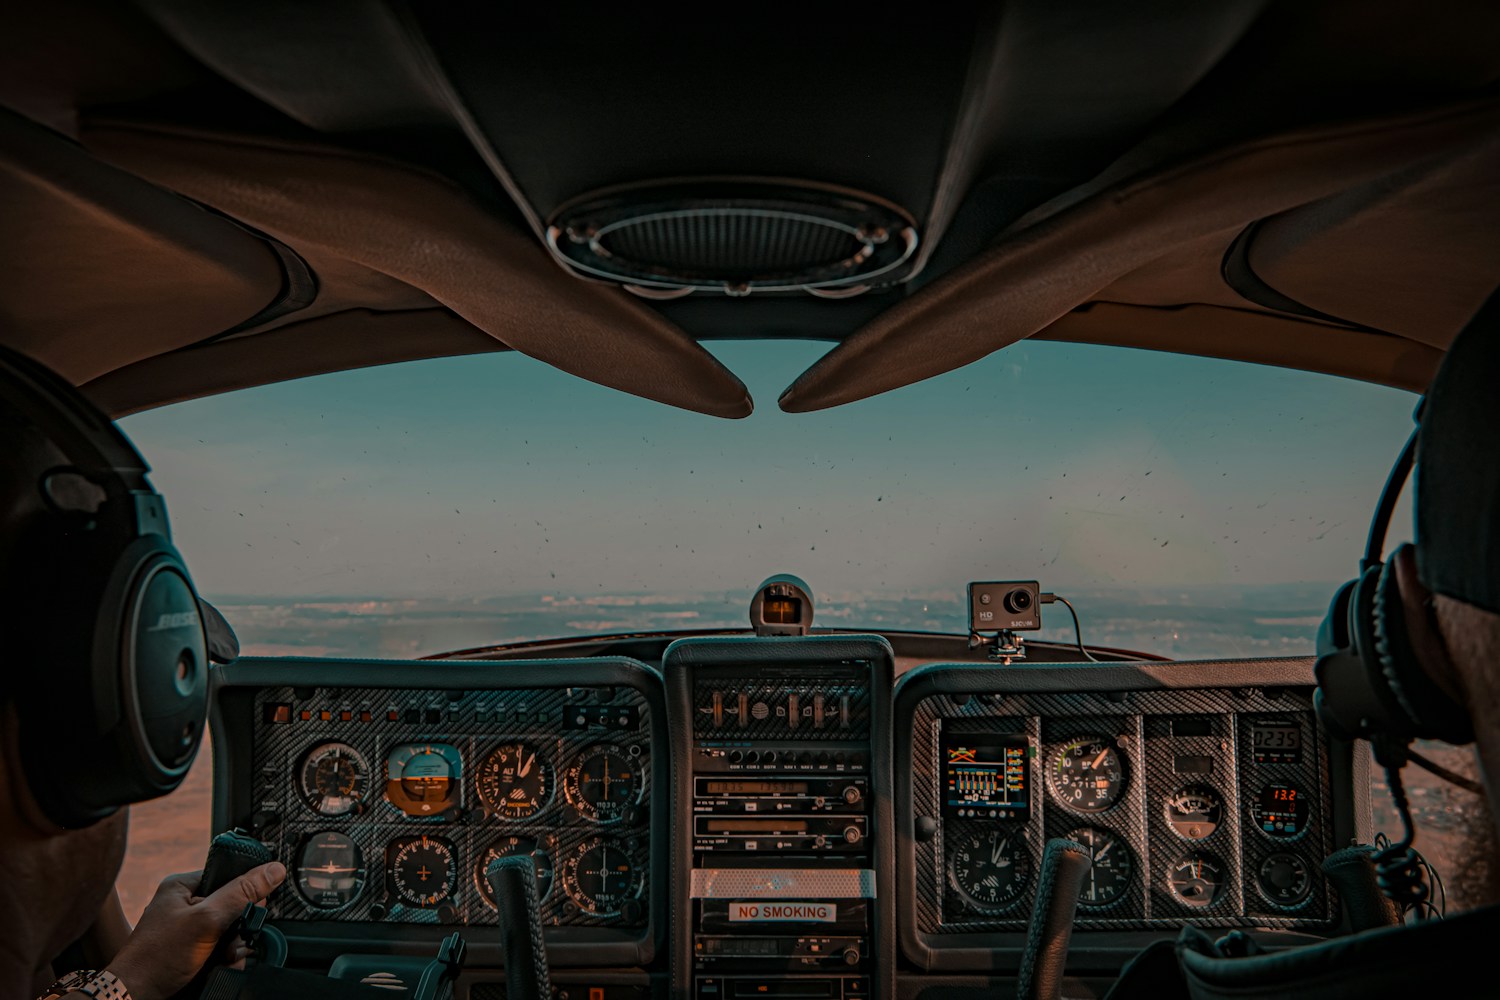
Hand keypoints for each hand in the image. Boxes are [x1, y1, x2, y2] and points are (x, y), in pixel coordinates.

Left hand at [103, 861, 285, 999]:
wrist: (136, 997)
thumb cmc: (156, 957)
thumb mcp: (206, 919)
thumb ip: (241, 893)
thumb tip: (273, 870)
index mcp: (184, 885)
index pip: (229, 876)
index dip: (245, 892)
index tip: (252, 909)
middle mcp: (186, 905)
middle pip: (233, 905)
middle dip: (240, 927)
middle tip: (233, 939)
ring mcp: (190, 929)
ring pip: (231, 930)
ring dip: (235, 946)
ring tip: (225, 957)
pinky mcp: (193, 950)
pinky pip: (223, 948)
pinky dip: (227, 959)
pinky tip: (222, 965)